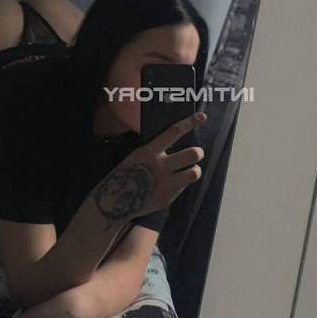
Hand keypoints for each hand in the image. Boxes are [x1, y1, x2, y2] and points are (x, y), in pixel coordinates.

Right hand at [92, 111, 207, 221]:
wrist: (114, 201)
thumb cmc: (126, 173)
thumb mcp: (137, 155)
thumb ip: (156, 150)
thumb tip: (177, 143)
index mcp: (149, 151)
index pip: (174, 132)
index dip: (190, 123)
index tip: (202, 116)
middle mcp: (159, 166)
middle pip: (193, 154)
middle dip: (198, 152)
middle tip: (196, 154)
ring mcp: (164, 183)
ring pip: (194, 172)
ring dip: (194, 170)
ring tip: (188, 171)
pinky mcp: (167, 198)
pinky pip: (183, 187)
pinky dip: (180, 184)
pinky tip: (170, 185)